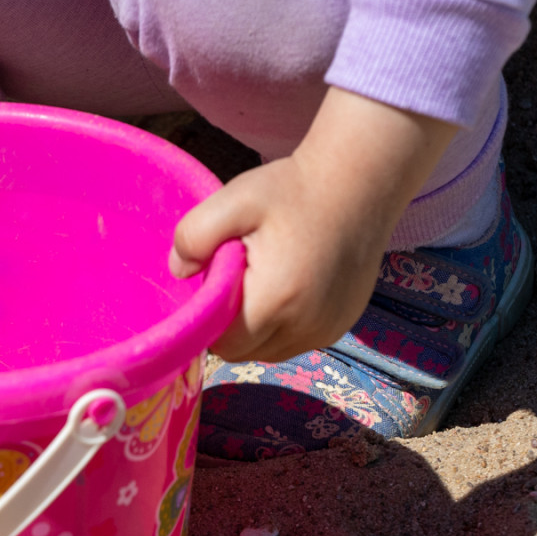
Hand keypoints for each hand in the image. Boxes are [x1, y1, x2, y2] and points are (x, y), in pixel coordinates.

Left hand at [169, 87, 458, 362]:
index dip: (209, 320)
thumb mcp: (232, 201)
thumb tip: (178, 271)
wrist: (358, 183)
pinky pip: (297, 342)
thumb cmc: (291, 191)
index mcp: (276, 301)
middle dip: (231, 325)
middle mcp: (306, 326)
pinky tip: (287, 288)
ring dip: (257, 328)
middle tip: (237, 278)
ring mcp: (329, 330)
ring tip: (263, 281)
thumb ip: (193, 236)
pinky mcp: (343, 326)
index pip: (223, 343)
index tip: (214, 284)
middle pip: (245, 352)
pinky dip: (284, 325)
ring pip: (270, 351)